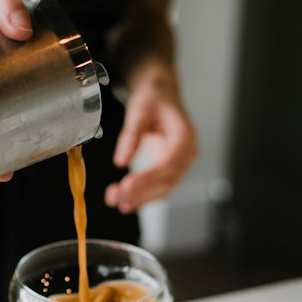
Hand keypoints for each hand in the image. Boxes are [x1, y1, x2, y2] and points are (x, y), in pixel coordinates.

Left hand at [104, 69, 198, 213]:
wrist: (162, 97)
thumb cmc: (154, 99)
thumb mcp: (140, 109)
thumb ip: (131, 134)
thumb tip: (121, 160)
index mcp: (185, 136)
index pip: (169, 163)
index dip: (149, 177)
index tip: (128, 184)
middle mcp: (187, 153)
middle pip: (167, 181)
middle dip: (140, 192)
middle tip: (114, 196)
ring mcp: (180, 163)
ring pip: (163, 189)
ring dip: (139, 198)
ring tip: (115, 200)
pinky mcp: (170, 169)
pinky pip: (159, 188)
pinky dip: (143, 197)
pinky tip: (126, 204)